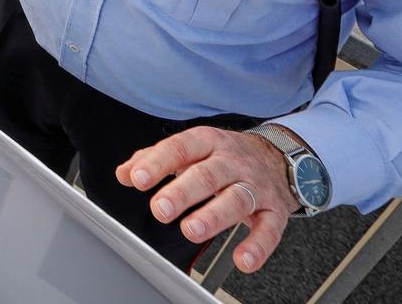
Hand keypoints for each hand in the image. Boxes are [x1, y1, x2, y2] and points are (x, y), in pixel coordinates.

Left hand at [116, 128, 298, 272]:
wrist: (277, 156)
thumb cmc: (225, 156)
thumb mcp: (192, 149)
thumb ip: (155, 159)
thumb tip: (124, 173)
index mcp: (208, 142)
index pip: (180, 149)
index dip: (158, 163)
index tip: (137, 178)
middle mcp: (232, 162)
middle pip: (207, 175)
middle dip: (182, 192)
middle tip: (159, 209)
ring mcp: (255, 185)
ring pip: (236, 199)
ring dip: (213, 216)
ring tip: (191, 230)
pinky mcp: (274, 210)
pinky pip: (270, 228)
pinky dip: (258, 246)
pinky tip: (242, 259)